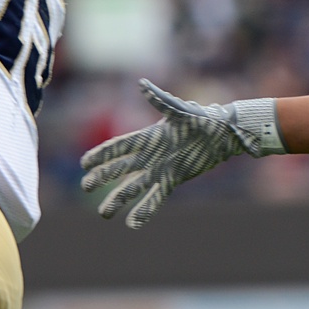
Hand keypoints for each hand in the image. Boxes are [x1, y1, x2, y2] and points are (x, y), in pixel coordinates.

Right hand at [79, 79, 284, 228]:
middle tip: (86, 185)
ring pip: (134, 187)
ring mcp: (160, 169)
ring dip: (118, 199)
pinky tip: (132, 224)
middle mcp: (151, 155)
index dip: (102, 155)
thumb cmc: (203, 119)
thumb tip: (142, 84)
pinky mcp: (173, 180)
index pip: (119, 147)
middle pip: (121, 168)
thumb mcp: (182, 111)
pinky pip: (156, 198)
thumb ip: (161, 101)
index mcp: (149, 136)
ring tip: (104, 214)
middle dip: (103, 177)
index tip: (85, 163)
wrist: (222, 135)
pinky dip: (145, 210)